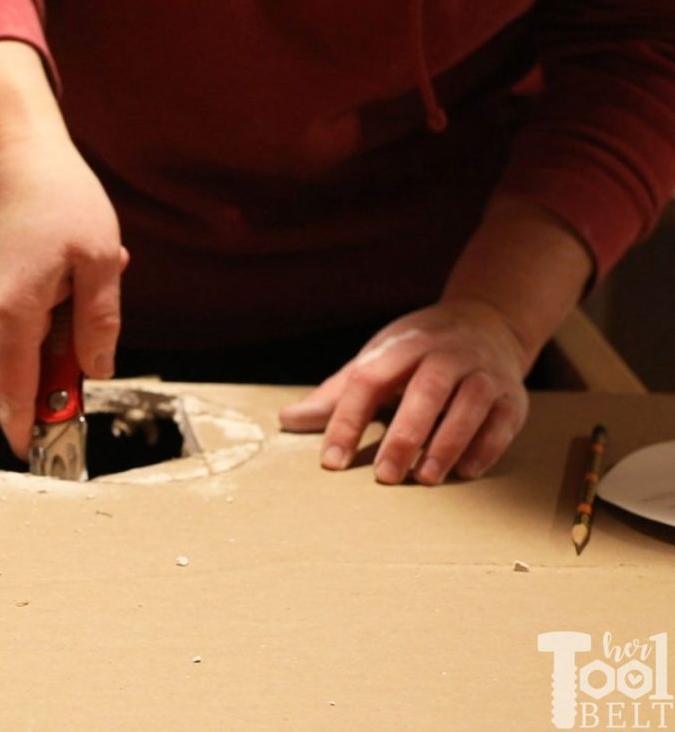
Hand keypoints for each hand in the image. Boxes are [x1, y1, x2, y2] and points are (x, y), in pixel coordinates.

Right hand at [0, 136, 127, 458]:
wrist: (17, 154)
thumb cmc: (61, 200)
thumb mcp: (98, 262)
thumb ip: (99, 323)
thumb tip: (97, 370)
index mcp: (12, 315)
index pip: (17, 392)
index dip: (30, 428)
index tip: (42, 458)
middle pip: (29, 371)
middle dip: (70, 359)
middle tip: (95, 308)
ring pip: (34, 344)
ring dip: (69, 324)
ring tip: (88, 272)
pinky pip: (29, 321)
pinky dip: (58, 308)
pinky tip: (75, 268)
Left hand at [278, 300, 529, 483]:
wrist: (488, 322)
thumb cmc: (418, 351)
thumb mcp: (376, 360)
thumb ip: (336, 394)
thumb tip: (287, 419)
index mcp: (403, 346)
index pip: (368, 380)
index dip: (347, 420)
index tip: (332, 461)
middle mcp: (446, 355)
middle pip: (425, 392)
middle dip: (404, 435)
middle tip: (385, 476)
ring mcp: (482, 372)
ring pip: (468, 404)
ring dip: (447, 443)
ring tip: (424, 478)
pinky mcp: (511, 395)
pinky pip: (502, 420)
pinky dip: (485, 446)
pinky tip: (465, 472)